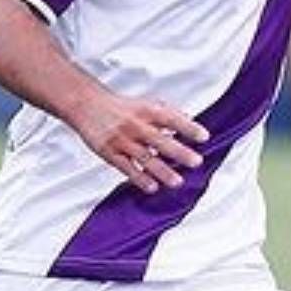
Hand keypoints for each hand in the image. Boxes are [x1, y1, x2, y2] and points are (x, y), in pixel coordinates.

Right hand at [69, 91, 209, 193]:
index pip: (171, 118)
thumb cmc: (121, 107)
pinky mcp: (109, 152)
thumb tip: (191, 120)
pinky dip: (139, 178)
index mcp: (147, 111)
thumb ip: (169, 113)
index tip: (204, 137)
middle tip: (196, 162)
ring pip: (144, 157)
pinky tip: (152, 187)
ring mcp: (122, 140)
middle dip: (179, 152)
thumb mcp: (146, 104)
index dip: (188, 127)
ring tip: (177, 182)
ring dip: (162, 171)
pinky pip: (125, 167)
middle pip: (160, 140)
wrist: (86, 105)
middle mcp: (136, 125)